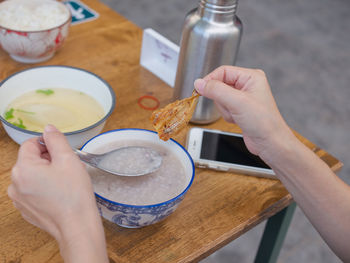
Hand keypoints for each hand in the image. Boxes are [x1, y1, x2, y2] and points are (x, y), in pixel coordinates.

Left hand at [8, 125, 107, 261]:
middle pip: (30, 160)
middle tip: (66, 168)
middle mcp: (15, 183)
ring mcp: (19, 199)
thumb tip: (48, 128)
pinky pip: (32, 190)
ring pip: (31, 175)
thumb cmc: (73, 194)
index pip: (30, 144)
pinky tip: (59, 193)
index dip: (48, 144)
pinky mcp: (25, 209)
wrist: (76, 225)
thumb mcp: (68, 159)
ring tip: (64, 182)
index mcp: (23, 168)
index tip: (62, 153)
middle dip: (48, 160)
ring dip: (46, 174)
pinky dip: (44, 187)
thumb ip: (56, 140)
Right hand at [194, 65, 294, 156]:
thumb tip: (199, 83)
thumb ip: (216, 90)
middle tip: (232, 107)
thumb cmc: (263, 122)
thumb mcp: (237, 102)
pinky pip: (223, 108)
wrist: (270, 143)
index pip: (223, 71)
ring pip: (219, 98)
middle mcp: (247, 85)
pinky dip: (227, 115)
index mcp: (251, 76)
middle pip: (220, 85)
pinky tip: (237, 120)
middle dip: (221, 99)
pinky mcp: (239, 109)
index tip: (200, 90)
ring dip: (224, 109)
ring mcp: (243, 98)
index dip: (211, 80)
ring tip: (237, 115)